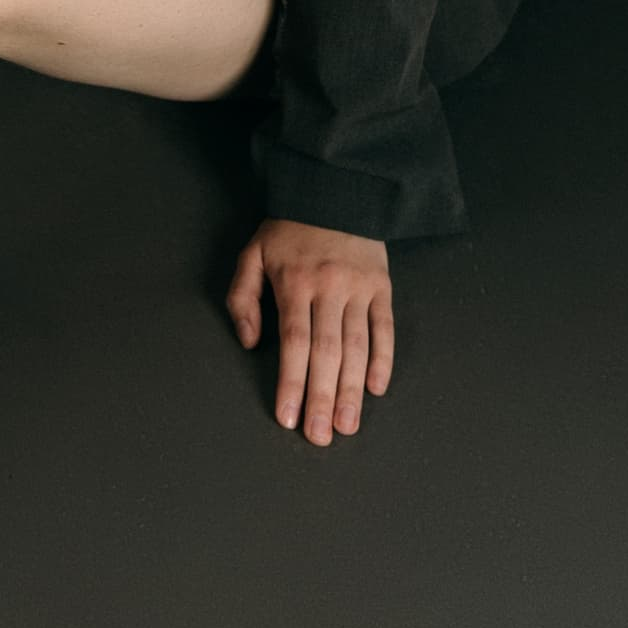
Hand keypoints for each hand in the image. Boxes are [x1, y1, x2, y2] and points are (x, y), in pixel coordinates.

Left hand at [226, 217, 393, 444]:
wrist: (333, 190)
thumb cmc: (288, 230)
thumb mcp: (252, 253)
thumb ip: (242, 297)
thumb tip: (249, 341)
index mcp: (294, 282)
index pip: (294, 343)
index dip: (292, 383)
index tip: (288, 417)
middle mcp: (329, 288)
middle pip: (327, 352)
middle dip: (322, 398)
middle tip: (320, 437)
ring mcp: (359, 288)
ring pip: (358, 347)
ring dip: (352, 390)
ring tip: (347, 425)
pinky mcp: (382, 287)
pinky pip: (385, 329)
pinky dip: (383, 360)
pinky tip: (375, 388)